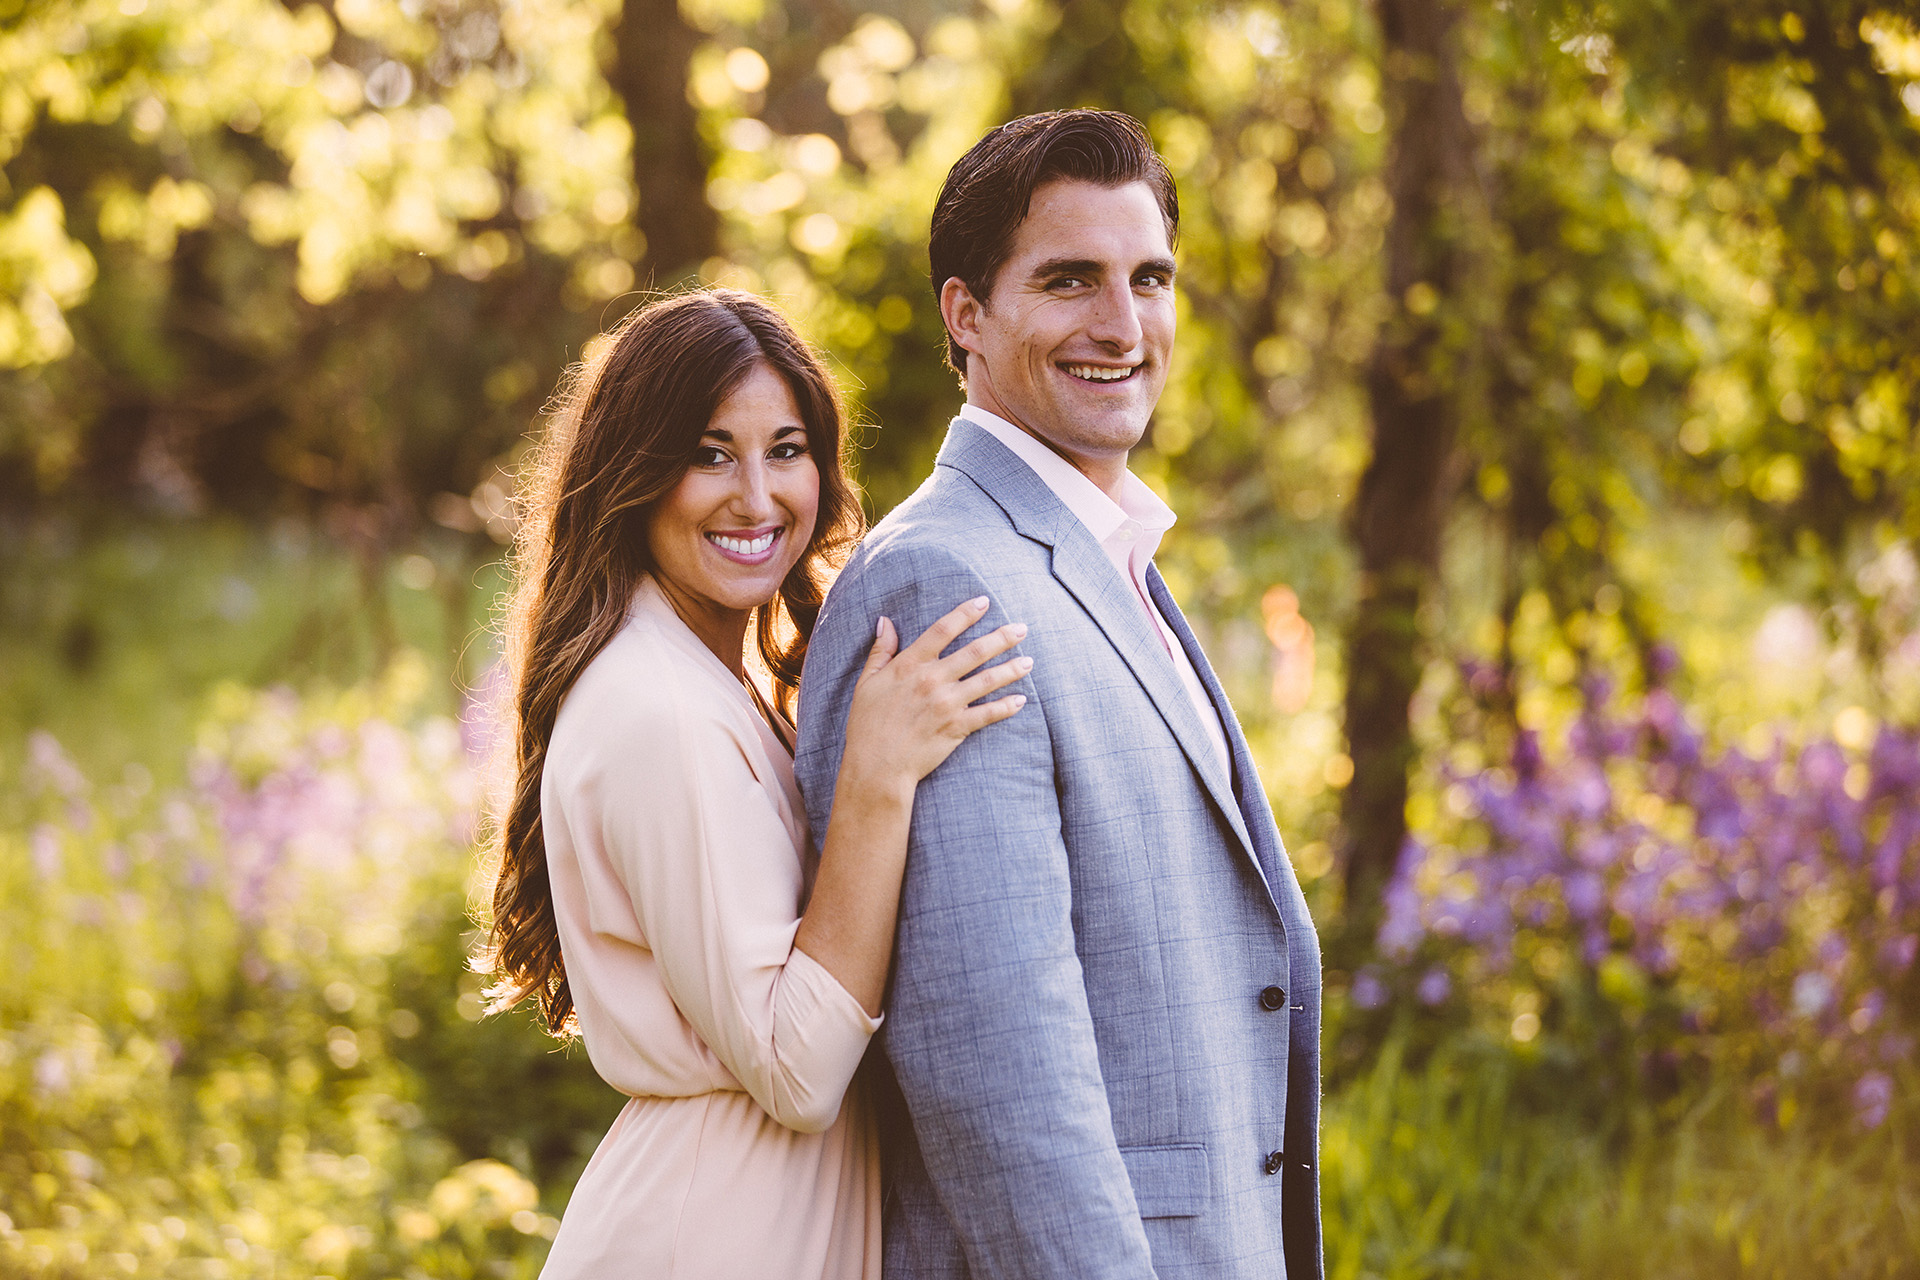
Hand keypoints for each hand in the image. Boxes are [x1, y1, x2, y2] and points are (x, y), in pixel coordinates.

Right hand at [838, 596, 1030, 797]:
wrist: (876, 766)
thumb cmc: (867, 724)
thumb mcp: (868, 682)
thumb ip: (881, 650)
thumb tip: (885, 621)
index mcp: (910, 665)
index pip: (942, 630)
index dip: (965, 613)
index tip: (984, 602)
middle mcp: (932, 680)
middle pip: (974, 651)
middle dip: (1001, 637)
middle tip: (1022, 628)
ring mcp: (947, 704)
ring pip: (987, 680)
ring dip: (1011, 669)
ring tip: (1029, 661)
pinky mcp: (956, 728)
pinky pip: (988, 714)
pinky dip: (1006, 707)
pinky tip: (1021, 699)